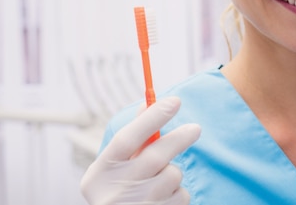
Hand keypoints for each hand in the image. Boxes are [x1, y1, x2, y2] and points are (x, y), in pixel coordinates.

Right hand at [80, 97, 200, 204]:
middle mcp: (114, 192)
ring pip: (172, 176)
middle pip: (155, 156)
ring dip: (173, 172)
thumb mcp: (115, 167)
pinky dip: (178, 193)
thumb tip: (147, 104)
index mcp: (100, 173)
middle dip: (178, 139)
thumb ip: (132, 138)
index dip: (152, 118)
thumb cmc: (118, 190)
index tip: (174, 101)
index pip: (127, 138)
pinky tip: (164, 199)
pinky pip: (181, 196)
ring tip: (160, 181)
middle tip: (195, 128)